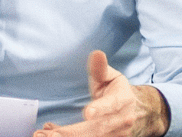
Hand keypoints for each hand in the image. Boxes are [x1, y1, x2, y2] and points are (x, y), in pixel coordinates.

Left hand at [33, 51, 168, 136]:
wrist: (137, 111)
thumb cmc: (116, 91)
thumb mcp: (111, 77)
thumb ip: (101, 68)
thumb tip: (96, 53)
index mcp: (123, 100)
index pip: (112, 105)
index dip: (100, 109)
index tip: (88, 113)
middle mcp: (122, 120)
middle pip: (97, 128)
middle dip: (73, 132)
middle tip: (51, 134)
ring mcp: (116, 134)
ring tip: (43, 135)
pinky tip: (51, 133)